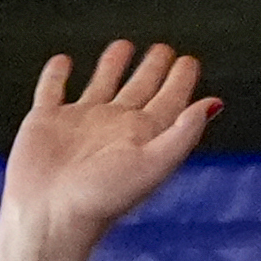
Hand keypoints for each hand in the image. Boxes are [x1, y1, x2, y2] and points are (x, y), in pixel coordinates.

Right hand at [0, 41, 219, 246]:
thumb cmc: (102, 198)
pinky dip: (57, 74)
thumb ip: (183, 133)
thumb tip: (212, 105)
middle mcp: (115, 127)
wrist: (51, 214)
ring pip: (102, 84)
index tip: (189, 61)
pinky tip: (64, 61)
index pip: (170, 101)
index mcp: (143, 136)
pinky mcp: (47, 120)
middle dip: (154, 69)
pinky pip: (53, 89)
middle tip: (164, 49)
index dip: (181, 81)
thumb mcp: (154, 164)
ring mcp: (81, 122)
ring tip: (124, 46)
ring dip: (113, 66)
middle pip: (140, 89)